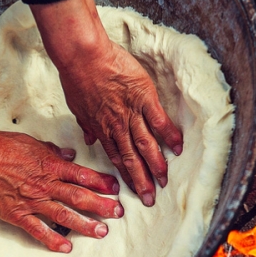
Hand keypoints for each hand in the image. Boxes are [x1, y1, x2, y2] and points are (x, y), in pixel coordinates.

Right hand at [0, 101, 122, 251]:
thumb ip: (52, 151)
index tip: (116, 187)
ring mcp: (32, 201)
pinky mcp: (17, 214)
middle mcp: (45, 184)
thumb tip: (70, 156)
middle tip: (118, 213)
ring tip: (101, 232)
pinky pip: (38, 230)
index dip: (102, 182)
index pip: (82, 175)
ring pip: (64, 216)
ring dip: (85, 225)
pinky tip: (66, 247)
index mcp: (50, 165)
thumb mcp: (30, 142)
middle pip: (80, 197)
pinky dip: (53, 240)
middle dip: (102, 205)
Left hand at [30, 0, 183, 205]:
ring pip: (146, 145)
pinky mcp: (144, 98)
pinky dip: (169, 135)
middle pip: (132, 159)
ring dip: (155, 165)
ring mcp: (131, 113)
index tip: (134, 191)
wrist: (82, 57)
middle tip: (150, 199)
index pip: (116, 158)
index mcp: (102, 129)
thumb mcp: (77, 106)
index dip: (126, 177)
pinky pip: (159, 120)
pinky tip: (178, 148)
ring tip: (164, 182)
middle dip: (141, 181)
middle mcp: (117, 127)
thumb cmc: (77, 77)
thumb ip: (87, 124)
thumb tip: (90, 139)